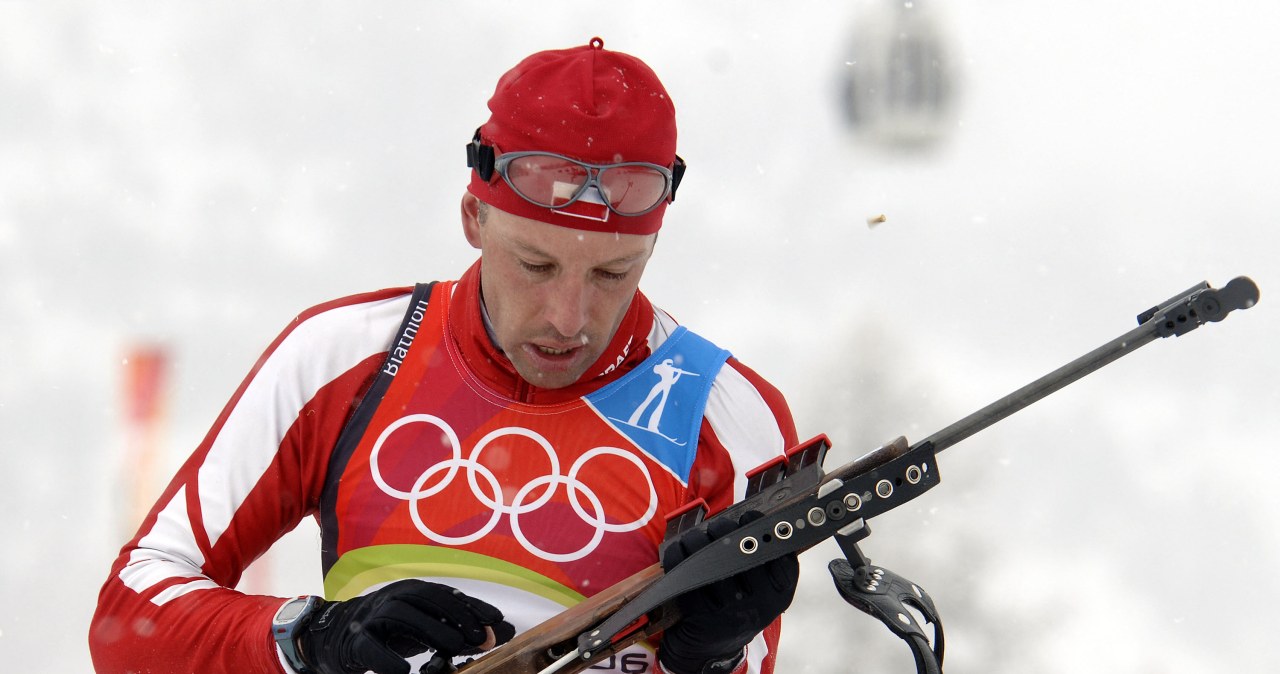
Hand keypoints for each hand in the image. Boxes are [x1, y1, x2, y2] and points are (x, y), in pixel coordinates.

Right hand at [298, 579, 514, 673]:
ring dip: (429, 630)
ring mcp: (372, 617)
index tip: (496, 620)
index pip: (445, 594)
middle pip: (426, 599)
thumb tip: (497, 633)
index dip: (471, 606)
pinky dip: (387, 658)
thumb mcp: (424, 624)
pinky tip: (403, 672)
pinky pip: (371, 646)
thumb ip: (455, 626)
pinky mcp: (355, 640)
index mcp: (412, 591)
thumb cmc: (390, 629)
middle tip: (478, 638)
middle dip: (455, 615)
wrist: (336, 635)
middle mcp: (393, 598)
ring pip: (401, 616)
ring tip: (453, 648)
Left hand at [658, 512, 798, 673]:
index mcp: (781, 594)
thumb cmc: (738, 607)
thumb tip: (749, 518)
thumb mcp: (762, 590)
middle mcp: (761, 605)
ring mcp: (733, 613)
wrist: (713, 650)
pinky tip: (678, 549)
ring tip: (695, 536)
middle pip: (741, 552)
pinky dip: (678, 558)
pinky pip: (686, 579)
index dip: (761, 528)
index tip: (747, 516)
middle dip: (724, 530)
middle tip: (717, 525)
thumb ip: (764, 560)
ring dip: (697, 540)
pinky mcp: (704, 619)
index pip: (778, 552)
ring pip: (710, 562)